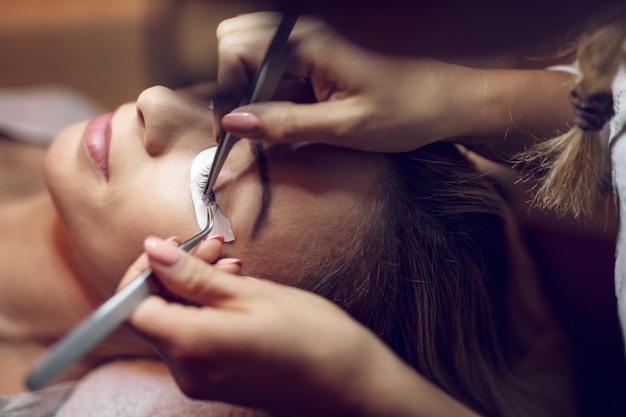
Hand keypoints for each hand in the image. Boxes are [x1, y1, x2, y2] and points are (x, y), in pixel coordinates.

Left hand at [121, 236, 478, 416]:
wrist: (352, 385)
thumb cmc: (313, 339)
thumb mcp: (252, 293)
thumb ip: (194, 275)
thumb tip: (154, 252)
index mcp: (191, 345)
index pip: (131, 307)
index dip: (143, 271)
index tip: (170, 247)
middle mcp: (187, 370)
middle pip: (154, 313)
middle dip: (176, 273)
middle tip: (213, 246)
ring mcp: (201, 379)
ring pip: (177, 322)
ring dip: (194, 288)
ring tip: (231, 264)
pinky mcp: (217, 380)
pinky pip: (195, 338)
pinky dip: (206, 310)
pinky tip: (234, 290)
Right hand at [214, 12, 482, 152]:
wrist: (443, 103)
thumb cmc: (405, 112)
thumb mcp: (342, 128)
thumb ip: (285, 124)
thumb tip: (233, 122)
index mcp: (307, 41)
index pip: (235, 51)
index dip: (227, 93)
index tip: (231, 133)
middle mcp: (303, 32)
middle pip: (235, 42)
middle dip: (232, 85)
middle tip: (249, 126)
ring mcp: (308, 41)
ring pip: (250, 53)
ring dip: (249, 90)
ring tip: (271, 124)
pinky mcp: (315, 55)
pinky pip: (273, 66)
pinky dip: (268, 92)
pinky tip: (288, 116)